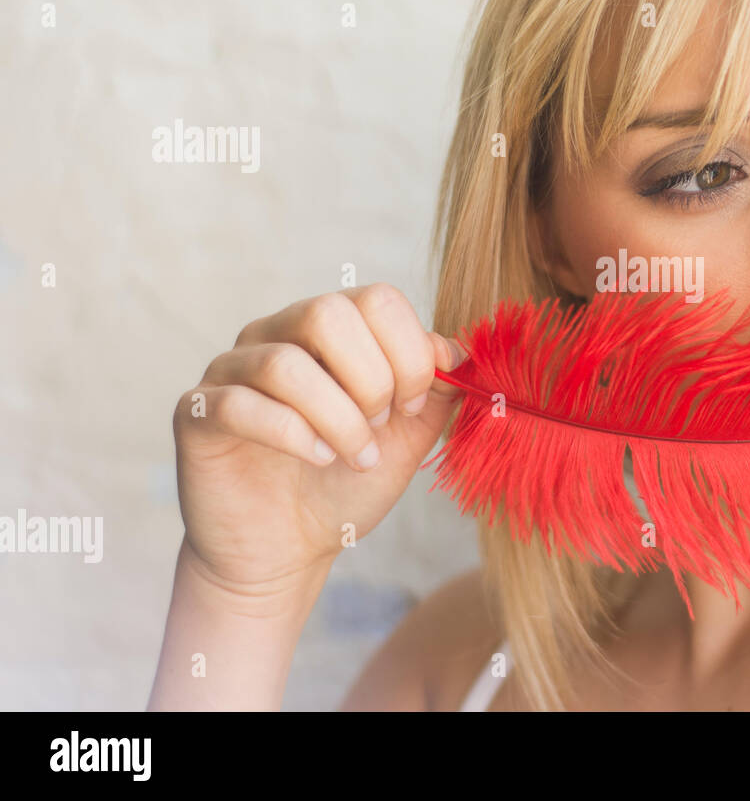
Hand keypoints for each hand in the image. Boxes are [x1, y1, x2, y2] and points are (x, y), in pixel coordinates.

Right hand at [172, 283, 464, 593]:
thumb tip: (454, 350)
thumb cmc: (347, 483)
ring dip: (338, 418)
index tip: (413, 406)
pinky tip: (318, 460)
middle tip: (380, 427)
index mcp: (331, 329)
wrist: (289, 548)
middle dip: (372, 379)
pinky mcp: (197, 413)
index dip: (409, 354)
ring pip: (285, 364)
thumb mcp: (410, 435)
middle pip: (328, 314)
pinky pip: (241, 404)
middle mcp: (277, 334)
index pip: (377, 299)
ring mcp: (231, 369)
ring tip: (355, 456)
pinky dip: (294, 435)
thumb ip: (437, 389)